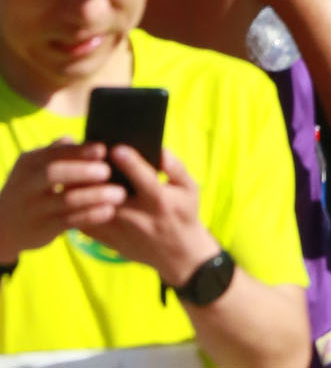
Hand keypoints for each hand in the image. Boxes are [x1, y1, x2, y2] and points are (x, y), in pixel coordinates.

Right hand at [0, 141, 124, 259]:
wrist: (1, 227)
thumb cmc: (29, 188)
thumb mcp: (34, 167)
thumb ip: (55, 151)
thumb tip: (81, 138)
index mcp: (29, 162)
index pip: (55, 152)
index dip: (80, 151)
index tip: (102, 149)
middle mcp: (27, 184)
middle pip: (55, 173)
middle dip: (84, 171)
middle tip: (108, 171)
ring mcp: (33, 209)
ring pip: (66, 200)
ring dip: (95, 196)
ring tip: (119, 193)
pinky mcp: (42, 230)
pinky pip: (69, 222)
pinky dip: (91, 215)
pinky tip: (108, 211)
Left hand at [84, 146, 216, 287]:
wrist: (178, 254)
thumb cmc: (184, 213)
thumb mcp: (189, 187)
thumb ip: (175, 166)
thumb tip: (159, 150)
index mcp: (159, 200)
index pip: (144, 179)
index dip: (130, 162)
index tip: (115, 147)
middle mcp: (138, 217)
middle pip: (111, 196)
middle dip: (96, 178)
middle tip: (83, 158)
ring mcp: (121, 232)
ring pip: (94, 211)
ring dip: (81, 194)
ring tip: (70, 174)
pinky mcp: (109, 242)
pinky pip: (87, 226)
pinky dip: (77, 211)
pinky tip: (71, 195)